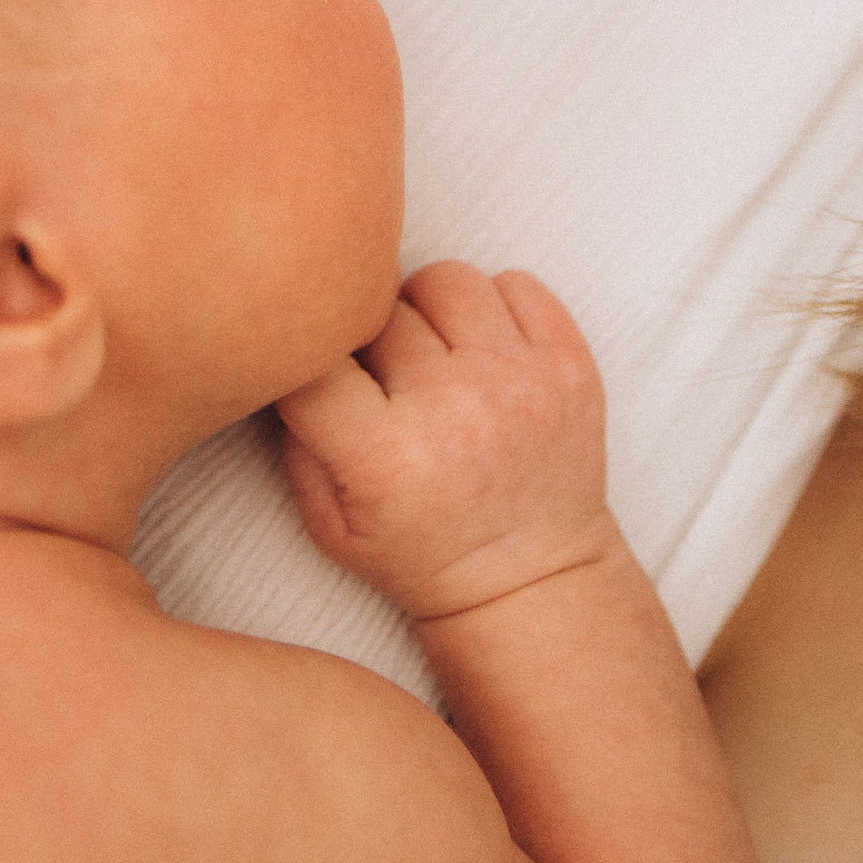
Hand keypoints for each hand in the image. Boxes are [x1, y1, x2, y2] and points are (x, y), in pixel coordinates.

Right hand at [279, 262, 617, 621]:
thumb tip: (291, 358)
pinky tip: (486, 352)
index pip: (315, 359)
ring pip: (445, 281)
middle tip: (385, 381)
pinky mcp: (571, 365)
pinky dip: (494, 308)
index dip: (310, 360)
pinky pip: (518, 284)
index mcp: (386, 456)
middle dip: (371, 342)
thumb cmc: (424, 556)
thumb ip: (296, 440)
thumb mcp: (329, 526)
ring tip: (435, 356)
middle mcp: (455, 407)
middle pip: (380, 311)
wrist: (532, 582)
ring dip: (428, 311)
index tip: (323, 379)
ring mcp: (521, 381)